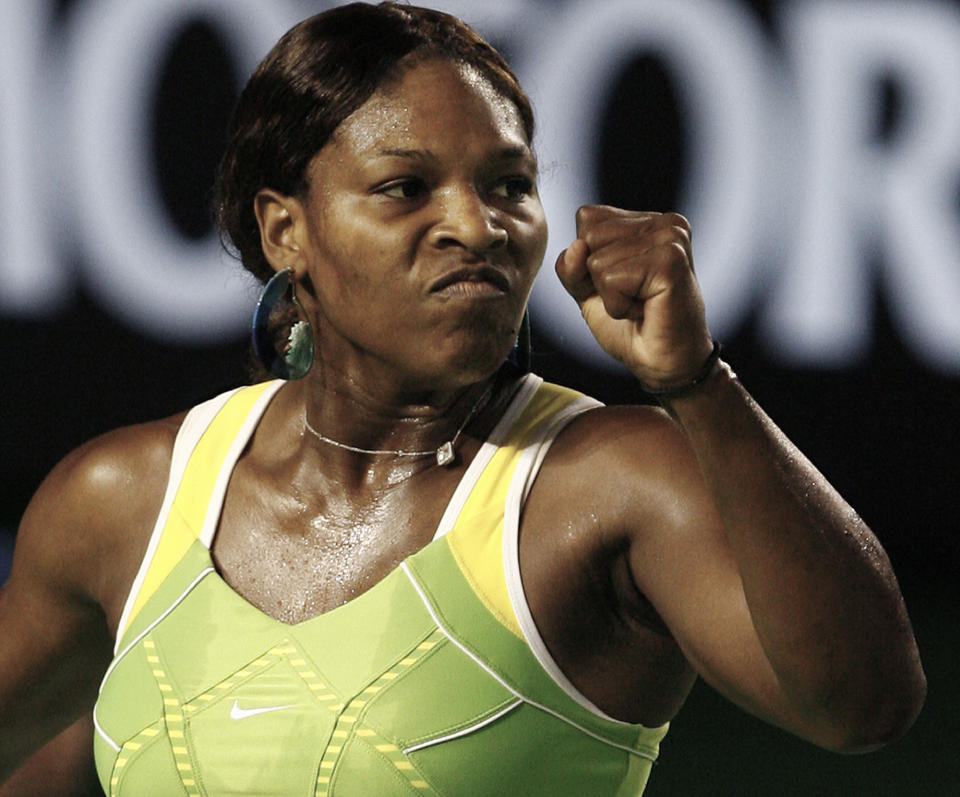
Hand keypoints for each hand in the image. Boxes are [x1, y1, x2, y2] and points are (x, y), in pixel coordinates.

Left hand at [555, 205, 713, 388]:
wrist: (664, 364)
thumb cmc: (632, 327)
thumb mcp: (587, 292)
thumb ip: (572, 267)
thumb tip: (577, 247)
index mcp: (648, 221)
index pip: (587, 218)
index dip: (588, 261)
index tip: (622, 284)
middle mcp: (664, 222)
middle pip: (588, 236)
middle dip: (598, 277)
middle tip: (633, 296)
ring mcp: (670, 238)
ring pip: (596, 259)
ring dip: (610, 295)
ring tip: (641, 303)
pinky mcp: (670, 259)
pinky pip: (610, 278)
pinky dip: (618, 305)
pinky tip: (646, 310)